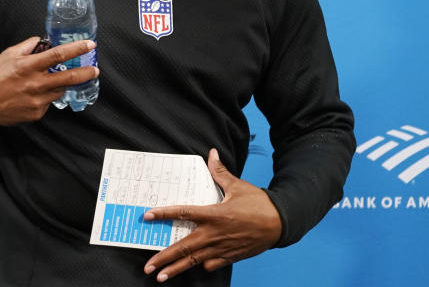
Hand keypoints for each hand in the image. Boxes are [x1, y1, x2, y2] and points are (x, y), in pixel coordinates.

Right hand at [0, 36, 98, 124]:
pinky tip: (35, 95)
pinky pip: (48, 102)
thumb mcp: (8, 55)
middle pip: (69, 78)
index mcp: (29, 66)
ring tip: (55, 80)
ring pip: (60, 90)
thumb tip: (43, 41)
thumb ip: (28, 46)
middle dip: (86, 73)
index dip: (76, 49)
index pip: (58, 55)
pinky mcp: (37, 113)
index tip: (90, 45)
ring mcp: (37, 100)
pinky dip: (46, 96)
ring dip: (63, 85)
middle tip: (95, 70)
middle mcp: (36, 84)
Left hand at [142, 149, 281, 281]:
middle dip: (163, 258)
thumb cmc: (259, 203)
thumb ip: (220, 172)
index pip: (183, 213)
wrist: (281, 223)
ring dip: (176, 269)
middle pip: (183, 247)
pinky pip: (210, 264)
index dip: (163, 214)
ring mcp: (221, 248)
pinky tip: (194, 265)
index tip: (148, 216)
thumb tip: (211, 154)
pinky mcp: (230, 256)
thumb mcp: (238, 186)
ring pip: (193, 260)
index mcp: (214, 214)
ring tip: (160, 276)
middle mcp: (214, 233)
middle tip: (147, 266)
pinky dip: (201, 264)